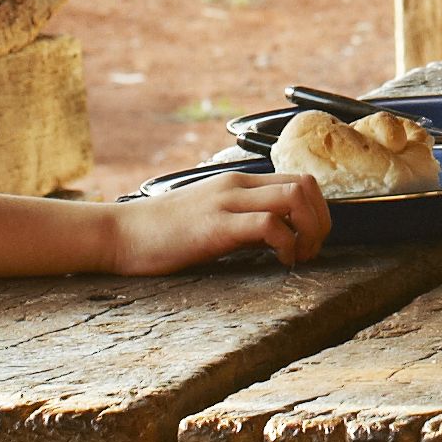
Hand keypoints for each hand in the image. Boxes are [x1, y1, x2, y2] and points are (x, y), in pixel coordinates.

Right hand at [107, 172, 326, 272]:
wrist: (119, 234)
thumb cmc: (160, 234)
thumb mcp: (209, 220)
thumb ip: (243, 224)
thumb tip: (278, 238)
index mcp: (236, 183)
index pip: (298, 180)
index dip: (317, 211)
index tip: (309, 240)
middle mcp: (236, 185)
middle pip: (306, 184)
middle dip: (322, 220)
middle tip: (310, 250)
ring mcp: (226, 202)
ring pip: (295, 196)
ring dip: (310, 230)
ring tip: (298, 256)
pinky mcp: (216, 225)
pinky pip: (270, 224)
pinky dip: (287, 244)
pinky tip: (280, 262)